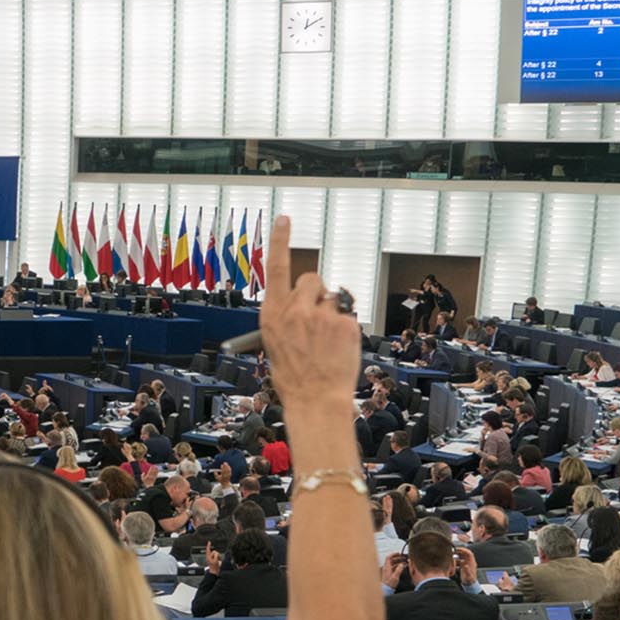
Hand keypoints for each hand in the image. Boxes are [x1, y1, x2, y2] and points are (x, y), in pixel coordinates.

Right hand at [258, 216, 359, 411]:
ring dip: (331, 314)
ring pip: (332, 299)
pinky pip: (347, 317)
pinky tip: (337, 349)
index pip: (277, 267)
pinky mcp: (345, 325)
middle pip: (311, 279)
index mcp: (272, 314)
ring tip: (326, 341)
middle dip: (315, 293)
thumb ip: (285, 317)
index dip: (281, 240)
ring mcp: (322, 317)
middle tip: (315, 317)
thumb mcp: (274, 343)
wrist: (315, 400)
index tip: (285, 219)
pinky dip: (344, 331)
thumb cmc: (293, 377)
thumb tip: (301, 303)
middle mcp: (296, 310)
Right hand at [452, 547, 478, 585]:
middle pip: (465, 554)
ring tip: (451, 556)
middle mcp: (469, 562)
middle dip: (458, 551)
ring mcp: (466, 564)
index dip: (463, 550)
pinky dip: (455, 560)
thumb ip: (467, 570)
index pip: (469, 553)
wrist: (469, 585)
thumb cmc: (469, 581)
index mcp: (472, 563)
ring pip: (462, 557)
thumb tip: (465, 565)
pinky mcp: (463, 566)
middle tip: (452, 551)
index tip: (457, 549)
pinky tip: (452, 562)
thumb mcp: (468, 576)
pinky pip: (459, 561)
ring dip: (456, 555)